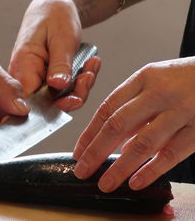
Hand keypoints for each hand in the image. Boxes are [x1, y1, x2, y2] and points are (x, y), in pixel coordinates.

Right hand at [9, 0, 100, 111]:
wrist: (56, 5)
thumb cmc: (54, 14)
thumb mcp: (62, 37)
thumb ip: (59, 64)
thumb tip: (58, 87)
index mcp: (22, 65)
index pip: (30, 100)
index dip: (51, 106)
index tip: (75, 98)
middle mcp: (25, 76)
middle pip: (47, 103)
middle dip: (73, 94)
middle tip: (88, 76)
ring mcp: (36, 78)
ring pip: (59, 98)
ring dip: (80, 86)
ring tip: (91, 66)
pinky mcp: (47, 79)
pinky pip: (64, 89)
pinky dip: (80, 81)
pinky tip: (90, 65)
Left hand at [73, 57, 194, 191]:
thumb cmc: (187, 79)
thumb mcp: (157, 81)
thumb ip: (136, 107)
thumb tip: (117, 142)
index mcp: (143, 79)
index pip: (107, 108)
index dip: (89, 132)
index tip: (79, 152)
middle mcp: (158, 93)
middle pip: (118, 125)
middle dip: (95, 151)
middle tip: (82, 170)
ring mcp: (180, 111)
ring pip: (142, 143)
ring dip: (120, 167)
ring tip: (105, 183)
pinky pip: (171, 154)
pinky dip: (151, 170)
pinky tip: (136, 182)